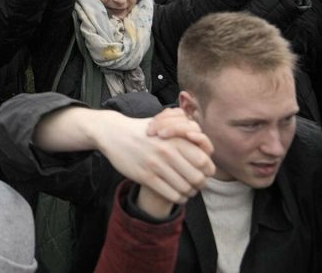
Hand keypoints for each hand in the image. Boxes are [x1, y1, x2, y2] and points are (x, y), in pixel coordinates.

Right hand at [96, 112, 215, 206]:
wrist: (113, 133)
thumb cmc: (142, 129)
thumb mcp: (164, 122)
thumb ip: (184, 129)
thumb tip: (202, 140)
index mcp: (175, 138)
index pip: (204, 161)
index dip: (208, 170)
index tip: (204, 173)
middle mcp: (167, 152)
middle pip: (197, 177)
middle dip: (200, 184)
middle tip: (197, 185)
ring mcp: (156, 165)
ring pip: (184, 188)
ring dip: (189, 193)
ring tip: (187, 191)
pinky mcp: (145, 176)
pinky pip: (171, 194)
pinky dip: (178, 199)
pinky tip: (178, 195)